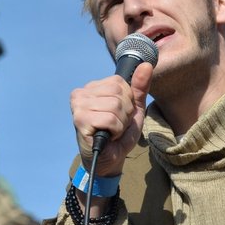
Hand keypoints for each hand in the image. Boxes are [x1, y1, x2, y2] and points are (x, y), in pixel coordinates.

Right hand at [70, 62, 152, 176]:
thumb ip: (139, 87)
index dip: (127, 102)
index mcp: (92, 87)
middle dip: (124, 113)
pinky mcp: (80, 119)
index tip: (119, 115)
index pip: (119, 82)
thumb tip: (146, 65)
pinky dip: (115, 131)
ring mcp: (78, 106)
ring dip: (120, 124)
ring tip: (111, 131)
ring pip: (115, 106)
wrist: (109, 159)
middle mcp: (81, 93)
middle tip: (115, 126)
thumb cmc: (118, 134)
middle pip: (118, 93)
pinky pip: (110, 119)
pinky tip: (107, 136)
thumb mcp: (134, 109)